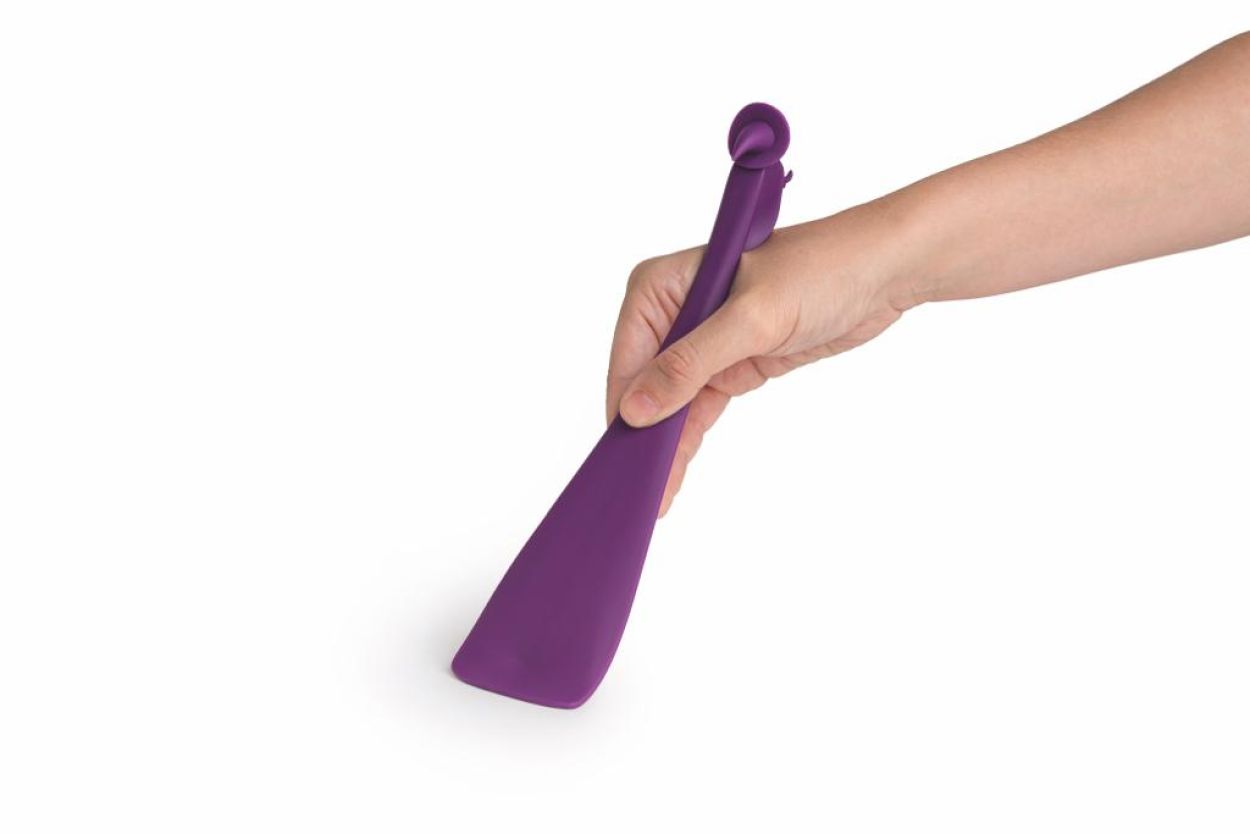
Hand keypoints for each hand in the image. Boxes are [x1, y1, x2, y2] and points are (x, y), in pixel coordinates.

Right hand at [606, 200, 924, 515]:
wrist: (882, 272)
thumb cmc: (822, 269)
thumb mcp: (752, 320)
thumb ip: (690, 364)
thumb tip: (636, 408)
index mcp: (664, 285)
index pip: (628, 357)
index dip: (623, 406)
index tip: (619, 454)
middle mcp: (676, 310)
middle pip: (644, 385)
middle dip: (640, 433)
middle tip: (634, 488)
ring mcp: (703, 340)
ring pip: (670, 405)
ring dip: (664, 445)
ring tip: (653, 494)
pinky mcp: (731, 364)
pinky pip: (698, 410)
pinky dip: (687, 439)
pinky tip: (674, 472)